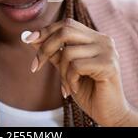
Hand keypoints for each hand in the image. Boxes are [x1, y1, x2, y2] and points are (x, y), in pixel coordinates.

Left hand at [23, 18, 137, 126]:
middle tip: (36, 66)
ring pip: (68, 52)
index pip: (67, 24)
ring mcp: (108, 51)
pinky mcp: (108, 65)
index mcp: (94, 38)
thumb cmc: (88, 91)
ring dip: (61, 73)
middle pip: (65, 31)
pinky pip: (76, 66)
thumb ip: (52, 52)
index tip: (28, 40)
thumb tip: (30, 37)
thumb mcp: (65, 69)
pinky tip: (75, 89)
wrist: (110, 114)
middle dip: (45, 48)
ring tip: (67, 86)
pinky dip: (70, 80)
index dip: (46, 30)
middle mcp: (103, 40)